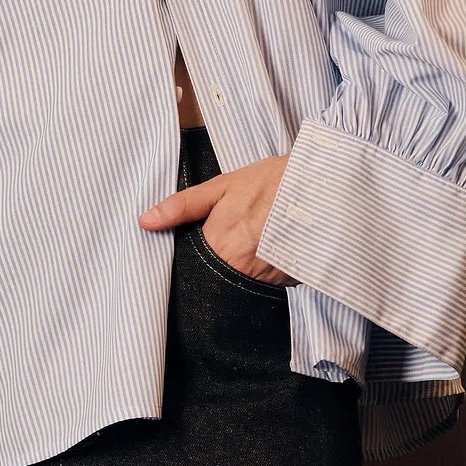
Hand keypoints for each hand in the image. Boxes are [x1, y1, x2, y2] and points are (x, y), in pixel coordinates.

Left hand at [139, 151, 294, 283]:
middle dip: (219, 265)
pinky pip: (268, 282)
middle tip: (233, 241)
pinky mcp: (288, 282)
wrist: (320, 186)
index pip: (191, 271)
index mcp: (217, 247)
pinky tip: (271, 248)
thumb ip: (182, 206)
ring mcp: (265, 279)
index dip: (192, 261)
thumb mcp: (222, 187)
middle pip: (216, 279)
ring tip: (254, 241)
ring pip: (242, 282)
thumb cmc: (270, 182)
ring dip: (244, 267)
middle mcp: (239, 270)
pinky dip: (267, 269)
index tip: (201, 248)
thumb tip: (145, 221)